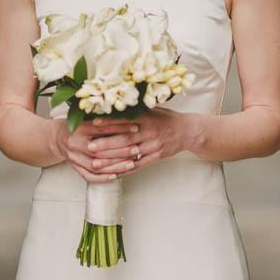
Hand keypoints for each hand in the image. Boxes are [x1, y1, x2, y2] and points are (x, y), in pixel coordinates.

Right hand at [53, 116, 141, 182]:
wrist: (55, 138)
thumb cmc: (74, 126)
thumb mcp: (85, 118)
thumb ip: (102, 119)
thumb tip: (127, 115)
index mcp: (78, 128)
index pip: (101, 128)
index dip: (120, 128)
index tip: (135, 127)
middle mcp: (74, 143)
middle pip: (99, 149)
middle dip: (120, 150)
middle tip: (136, 148)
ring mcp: (73, 158)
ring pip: (96, 165)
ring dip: (115, 165)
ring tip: (132, 163)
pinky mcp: (74, 167)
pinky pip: (89, 176)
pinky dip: (103, 178)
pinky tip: (116, 176)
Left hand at [84, 108, 200, 173]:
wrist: (188, 131)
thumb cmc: (166, 118)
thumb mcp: (153, 110)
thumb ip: (135, 111)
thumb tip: (112, 106)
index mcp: (148, 118)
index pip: (126, 120)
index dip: (109, 122)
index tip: (94, 124)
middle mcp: (151, 132)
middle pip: (126, 139)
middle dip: (106, 144)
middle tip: (90, 147)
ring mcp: (154, 146)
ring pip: (130, 154)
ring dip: (111, 159)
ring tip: (96, 163)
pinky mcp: (156, 157)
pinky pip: (138, 165)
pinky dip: (124, 169)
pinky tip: (111, 172)